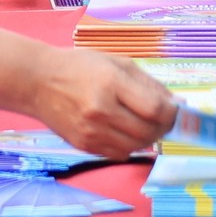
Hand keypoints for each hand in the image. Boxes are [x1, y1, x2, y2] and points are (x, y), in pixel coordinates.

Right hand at [29, 48, 178, 158]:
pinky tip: (125, 130)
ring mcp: (91, 131)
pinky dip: (129, 145)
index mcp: (111, 83)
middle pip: (148, 131)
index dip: (173, 113)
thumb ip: (149, 84)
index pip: (155, 109)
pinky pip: (118, 153)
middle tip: (165, 119)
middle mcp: (100, 110)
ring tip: (145, 123)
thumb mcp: (117, 63)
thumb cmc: (80, 66)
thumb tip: (178, 104)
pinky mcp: (84, 145)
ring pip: (136, 147)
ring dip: (148, 138)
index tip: (178, 110)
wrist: (38, 81)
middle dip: (164, 127)